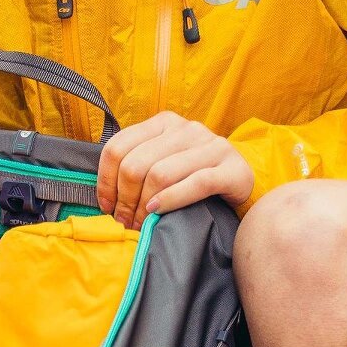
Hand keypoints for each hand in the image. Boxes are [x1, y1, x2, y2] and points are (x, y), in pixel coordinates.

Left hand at [96, 112, 254, 227]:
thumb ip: (137, 168)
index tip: (106, 205)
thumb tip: (105, 197)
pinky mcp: (232, 168)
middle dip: (124, 199)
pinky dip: (171, 201)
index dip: (105, 181)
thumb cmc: (194, 177)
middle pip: (136, 164)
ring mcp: (211, 145)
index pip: (118, 147)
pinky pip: (195, 184)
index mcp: (164, 123)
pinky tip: (157, 212)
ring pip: (160, 174)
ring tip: (140, 223)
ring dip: (143, 206)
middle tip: (124, 221)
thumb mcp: (164, 163)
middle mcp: (187, 129)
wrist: (241, 183)